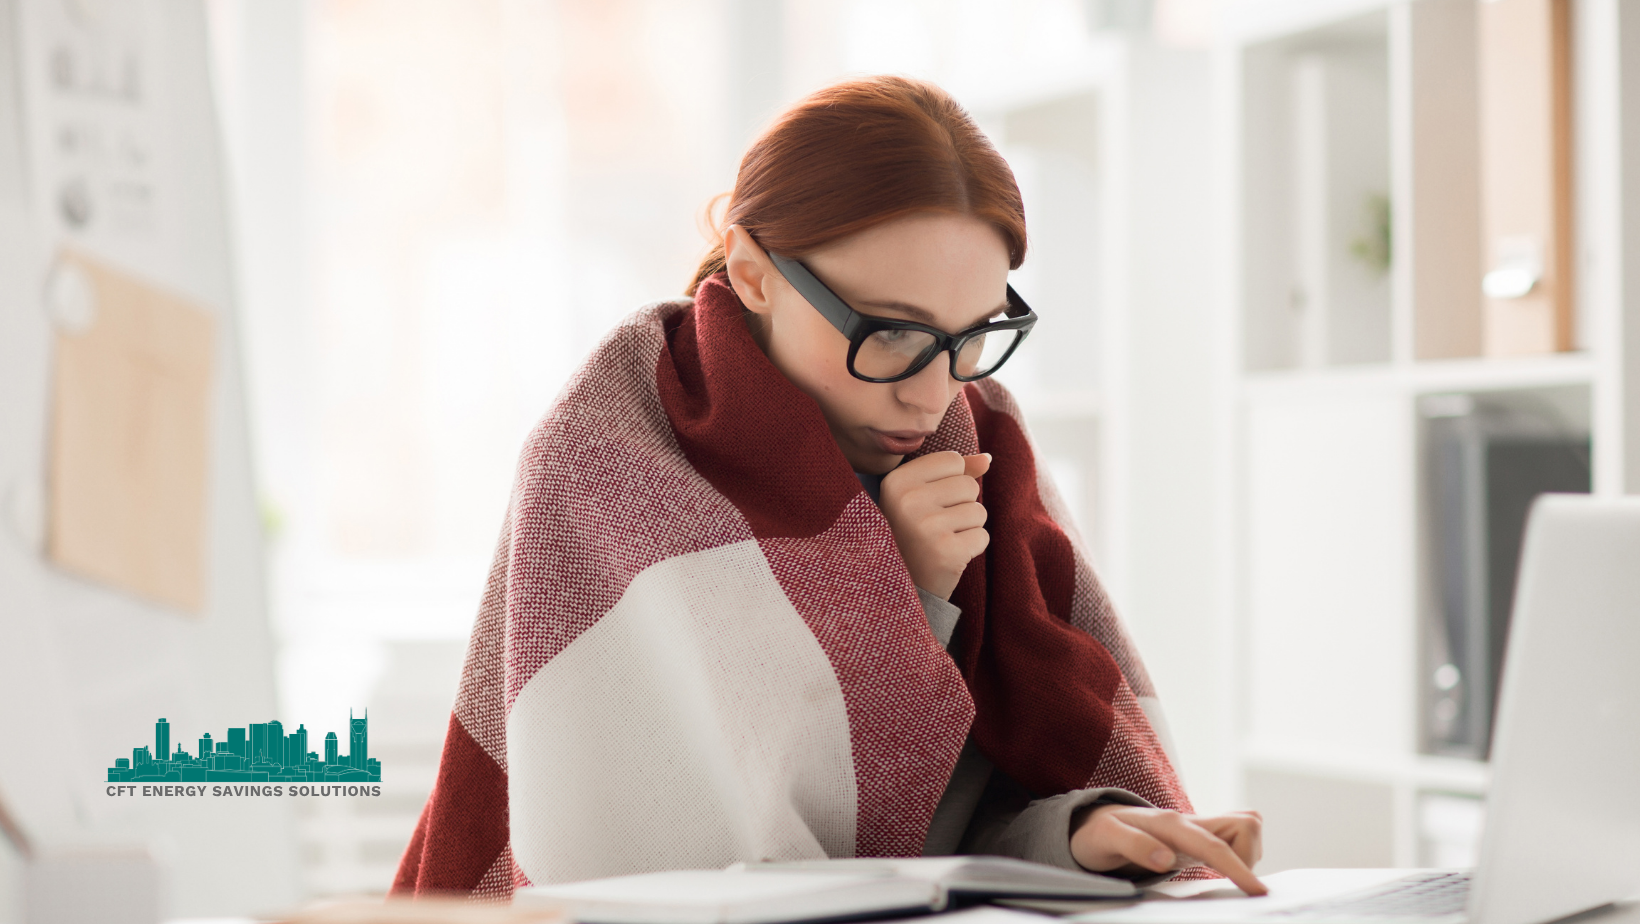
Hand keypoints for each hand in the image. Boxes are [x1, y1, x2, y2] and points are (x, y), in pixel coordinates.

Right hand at [879, 451, 991, 599]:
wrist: (897, 587)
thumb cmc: (911, 535)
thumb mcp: (919, 497)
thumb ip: (952, 473)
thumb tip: (988, 458)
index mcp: (896, 481)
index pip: (953, 460)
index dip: (949, 483)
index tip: (927, 505)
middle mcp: (907, 501)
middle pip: (969, 485)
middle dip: (961, 506)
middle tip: (934, 528)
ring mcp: (926, 528)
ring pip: (979, 511)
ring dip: (967, 528)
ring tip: (940, 541)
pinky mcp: (946, 552)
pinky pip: (982, 536)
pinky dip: (972, 548)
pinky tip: (948, 556)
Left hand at [1070, 804, 1265, 895]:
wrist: (1093, 823)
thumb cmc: (1099, 833)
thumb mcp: (1106, 839)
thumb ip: (1135, 845)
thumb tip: (1166, 859)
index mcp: (1171, 824)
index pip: (1215, 845)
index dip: (1239, 868)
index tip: (1258, 891)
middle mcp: (1189, 821)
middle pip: (1246, 824)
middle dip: (1249, 856)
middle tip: (1225, 881)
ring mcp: (1197, 828)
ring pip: (1245, 830)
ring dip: (1244, 855)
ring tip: (1218, 874)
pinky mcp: (1199, 837)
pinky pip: (1235, 840)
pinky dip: (1238, 855)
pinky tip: (1218, 870)